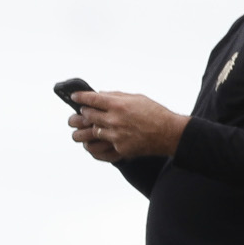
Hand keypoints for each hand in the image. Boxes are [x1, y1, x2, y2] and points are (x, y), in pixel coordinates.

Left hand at [67, 89, 188, 161]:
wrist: (169, 133)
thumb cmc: (155, 113)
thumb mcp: (137, 98)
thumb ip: (117, 96)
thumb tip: (100, 95)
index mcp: (119, 105)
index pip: (92, 99)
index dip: (80, 97)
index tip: (74, 96)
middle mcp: (115, 120)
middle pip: (87, 116)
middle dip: (82, 114)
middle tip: (80, 113)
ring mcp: (116, 136)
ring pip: (91, 133)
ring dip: (86, 131)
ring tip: (85, 129)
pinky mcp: (119, 149)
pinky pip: (101, 148)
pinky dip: (98, 144)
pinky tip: (96, 142)